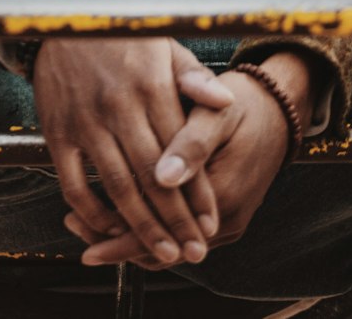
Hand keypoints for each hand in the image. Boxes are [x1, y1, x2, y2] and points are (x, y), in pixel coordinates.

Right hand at [20, 0, 233, 266]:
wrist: (65, 19)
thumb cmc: (123, 36)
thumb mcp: (165, 45)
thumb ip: (194, 78)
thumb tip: (227, 103)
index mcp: (150, 86)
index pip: (181, 150)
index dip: (197, 191)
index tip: (211, 223)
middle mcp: (119, 106)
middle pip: (152, 176)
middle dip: (176, 220)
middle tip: (194, 252)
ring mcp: (85, 121)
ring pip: (117, 186)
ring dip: (142, 226)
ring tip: (164, 253)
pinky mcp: (57, 131)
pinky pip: (73, 183)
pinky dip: (91, 212)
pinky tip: (110, 228)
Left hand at [75, 53, 314, 269]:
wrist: (280, 111)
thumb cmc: (243, 104)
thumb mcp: (219, 112)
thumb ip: (191, 144)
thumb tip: (162, 176)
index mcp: (221, 194)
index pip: (160, 228)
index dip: (116, 231)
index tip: (77, 220)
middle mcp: (225, 221)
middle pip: (159, 248)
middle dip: (112, 239)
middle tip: (72, 223)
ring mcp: (226, 225)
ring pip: (168, 246)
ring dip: (127, 236)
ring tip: (84, 221)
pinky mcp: (223, 219)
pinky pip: (179, 234)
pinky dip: (149, 229)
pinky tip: (120, 214)